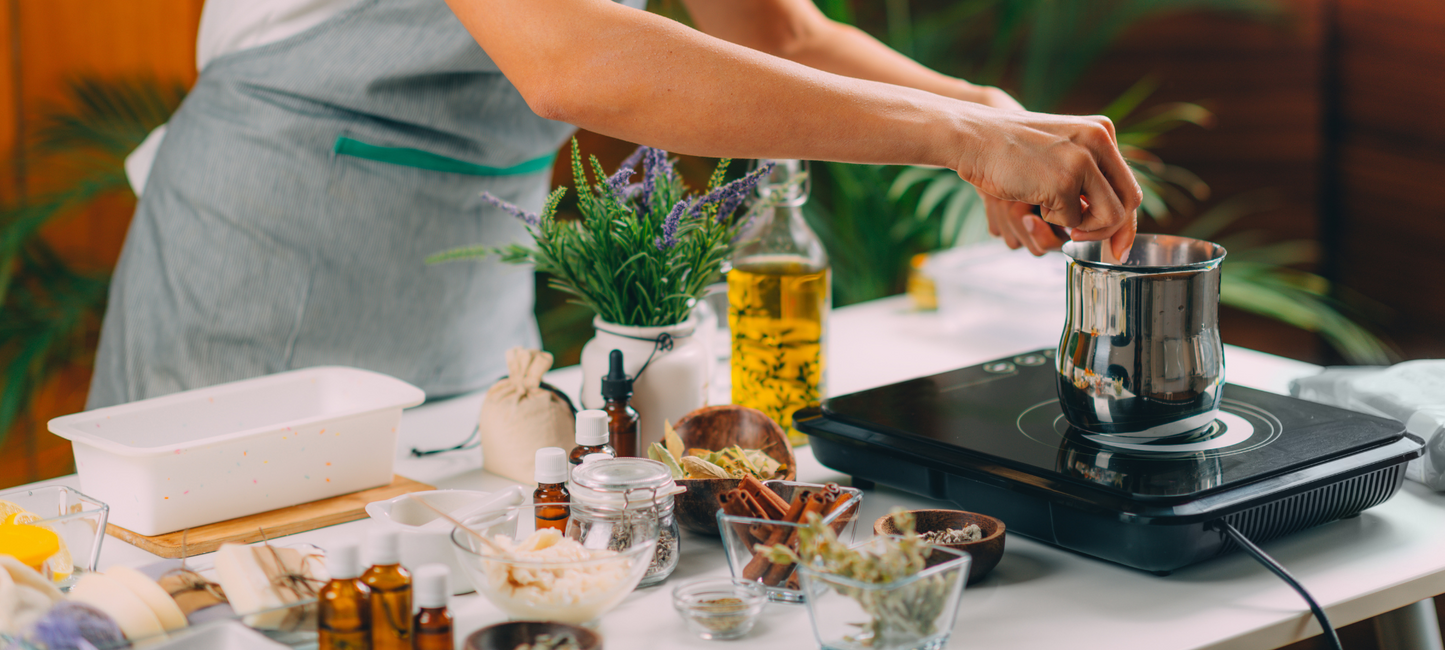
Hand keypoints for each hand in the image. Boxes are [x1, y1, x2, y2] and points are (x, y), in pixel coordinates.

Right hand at [957, 109, 1140, 259]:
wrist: (974, 137)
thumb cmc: (1009, 149)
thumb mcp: (1059, 149)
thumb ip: (1087, 173)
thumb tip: (1113, 219)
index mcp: (1102, 131)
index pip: (1128, 185)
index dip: (1125, 220)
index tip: (1119, 246)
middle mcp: (1100, 141)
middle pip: (1128, 202)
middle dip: (1108, 230)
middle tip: (1082, 239)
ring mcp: (1083, 161)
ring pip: (1108, 217)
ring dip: (1080, 227)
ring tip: (1049, 211)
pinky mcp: (1065, 181)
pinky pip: (1072, 221)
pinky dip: (1050, 220)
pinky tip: (1031, 199)